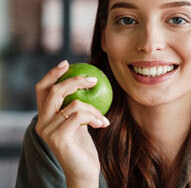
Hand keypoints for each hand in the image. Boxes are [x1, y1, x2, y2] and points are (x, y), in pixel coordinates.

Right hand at [35, 60, 109, 186]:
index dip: (52, 74)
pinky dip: (95, 117)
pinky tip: (103, 124)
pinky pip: (80, 116)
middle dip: (75, 81)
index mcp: (44, 117)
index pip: (42, 90)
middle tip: (94, 79)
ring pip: (74, 104)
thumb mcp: (79, 123)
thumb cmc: (83, 147)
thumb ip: (76, 107)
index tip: (67, 63)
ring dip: (94, 108)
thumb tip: (88, 84)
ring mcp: (48, 131)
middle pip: (54, 91)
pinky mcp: (58, 138)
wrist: (83, 171)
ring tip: (103, 117)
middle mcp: (41, 123)